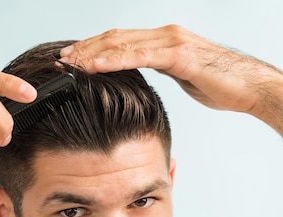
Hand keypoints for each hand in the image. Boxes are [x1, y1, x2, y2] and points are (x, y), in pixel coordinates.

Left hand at [59, 25, 282, 117]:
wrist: (249, 87)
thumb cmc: (217, 83)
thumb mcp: (179, 75)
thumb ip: (157, 69)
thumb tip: (138, 75)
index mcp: (161, 40)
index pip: (118, 40)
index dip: (91, 47)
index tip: (69, 57)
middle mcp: (164, 36)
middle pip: (115, 37)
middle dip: (85, 48)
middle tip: (60, 59)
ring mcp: (171, 43)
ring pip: (123, 43)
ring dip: (92, 53)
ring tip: (70, 62)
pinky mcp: (179, 56)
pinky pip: (141, 56)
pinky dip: (116, 60)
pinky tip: (96, 66)